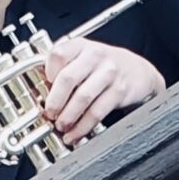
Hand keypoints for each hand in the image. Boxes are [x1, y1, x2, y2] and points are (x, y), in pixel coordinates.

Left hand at [42, 38, 164, 145]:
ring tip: (61, 126)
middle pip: (68, 78)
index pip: (58, 55)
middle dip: (54, 101)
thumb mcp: (83, 58)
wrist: (138, 71)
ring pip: (83, 97)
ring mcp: (109, 72)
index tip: (43, 90)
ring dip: (68, 116)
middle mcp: (95, 55)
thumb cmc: (104, 66)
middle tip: (49, 113)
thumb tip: (40, 93)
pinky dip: (83, 126)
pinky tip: (75, 133)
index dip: (47, 74)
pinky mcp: (119, 91)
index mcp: (81, 45)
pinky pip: (97, 112)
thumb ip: (62, 70)